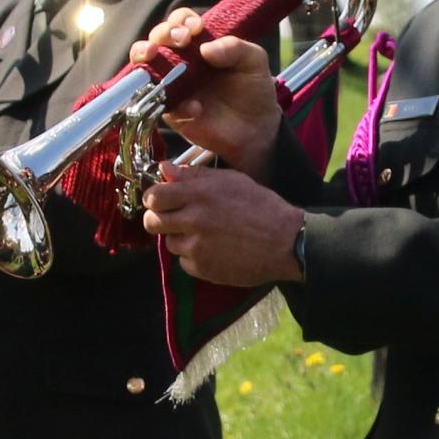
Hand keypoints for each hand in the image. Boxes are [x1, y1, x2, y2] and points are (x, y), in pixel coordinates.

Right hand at [133, 8, 282, 175]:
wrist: (257, 128)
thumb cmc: (253, 88)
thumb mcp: (254, 61)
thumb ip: (235, 48)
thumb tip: (206, 48)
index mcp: (200, 43)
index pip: (181, 22)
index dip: (182, 20)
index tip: (195, 28)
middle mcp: (181, 61)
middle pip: (157, 38)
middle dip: (163, 33)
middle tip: (181, 39)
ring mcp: (173, 86)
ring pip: (145, 67)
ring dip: (145, 57)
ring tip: (153, 54)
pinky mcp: (172, 112)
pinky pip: (161, 104)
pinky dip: (177, 104)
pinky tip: (196, 108)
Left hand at [141, 167, 305, 284]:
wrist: (285, 242)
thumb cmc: (261, 206)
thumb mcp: (231, 180)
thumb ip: (195, 175)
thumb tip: (165, 169)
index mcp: (199, 194)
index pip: (154, 196)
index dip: (154, 198)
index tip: (160, 200)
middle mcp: (193, 220)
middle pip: (152, 222)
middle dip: (158, 219)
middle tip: (174, 218)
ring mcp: (196, 247)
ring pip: (169, 243)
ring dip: (180, 238)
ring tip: (205, 234)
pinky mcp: (202, 269)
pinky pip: (184, 262)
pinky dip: (194, 257)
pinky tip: (215, 250)